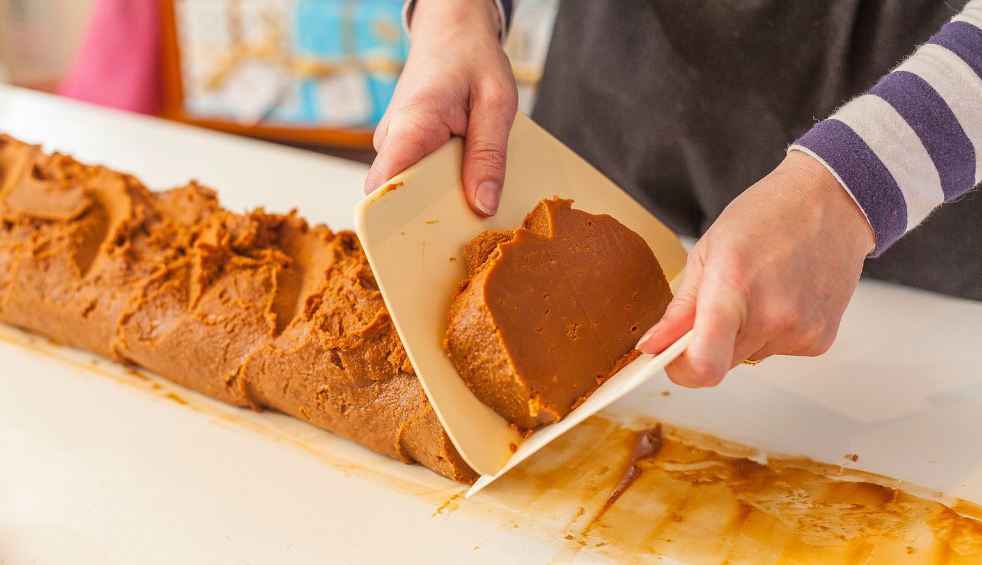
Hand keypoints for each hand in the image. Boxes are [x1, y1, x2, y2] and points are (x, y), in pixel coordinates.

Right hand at [364, 0, 517, 215]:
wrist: (453, 32)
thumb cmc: (473, 60)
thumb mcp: (497, 103)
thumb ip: (490, 155)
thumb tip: (483, 206)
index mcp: (412, 125)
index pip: (386, 187)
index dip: (397, 220)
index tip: (424, 243)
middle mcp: (392, 138)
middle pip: (397, 197)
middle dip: (427, 217)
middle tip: (466, 230)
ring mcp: (393, 144)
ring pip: (408, 190)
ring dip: (437, 200)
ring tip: (472, 204)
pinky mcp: (403, 147)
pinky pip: (416, 177)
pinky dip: (439, 185)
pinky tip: (465, 184)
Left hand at [636, 150, 874, 386]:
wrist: (833, 201)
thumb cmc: (768, 215)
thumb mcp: (707, 251)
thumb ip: (680, 308)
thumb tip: (653, 345)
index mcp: (734, 287)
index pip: (705, 366)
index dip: (681, 371)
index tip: (671, 355)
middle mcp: (773, 316)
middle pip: (721, 364)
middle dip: (706, 345)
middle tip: (715, 305)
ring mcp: (802, 331)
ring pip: (748, 357)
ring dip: (741, 335)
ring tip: (758, 289)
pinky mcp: (821, 340)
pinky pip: (777, 351)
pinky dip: (771, 332)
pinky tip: (783, 295)